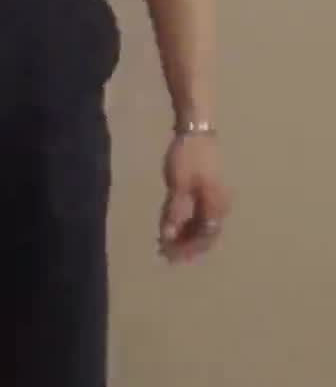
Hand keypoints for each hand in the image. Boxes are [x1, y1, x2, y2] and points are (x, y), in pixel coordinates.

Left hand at [159, 132, 230, 263]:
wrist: (197, 130)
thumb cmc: (188, 157)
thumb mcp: (178, 186)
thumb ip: (175, 213)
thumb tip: (169, 237)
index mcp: (216, 206)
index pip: (205, 237)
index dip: (187, 249)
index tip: (169, 256)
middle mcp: (220, 205)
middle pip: (206, 234)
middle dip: (187, 246)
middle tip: (166, 253)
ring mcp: (217, 197)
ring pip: (204, 225)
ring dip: (187, 235)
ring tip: (167, 241)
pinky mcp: (209, 190)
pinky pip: (202, 213)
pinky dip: (188, 222)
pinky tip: (175, 224)